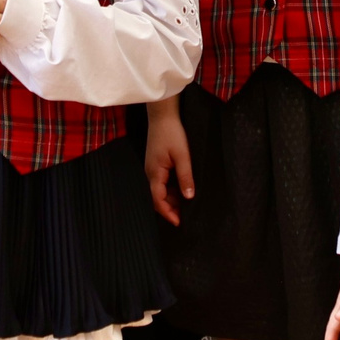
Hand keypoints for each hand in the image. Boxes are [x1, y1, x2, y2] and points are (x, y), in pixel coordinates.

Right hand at [145, 98, 194, 225]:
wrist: (162, 115)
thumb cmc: (171, 133)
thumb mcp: (182, 155)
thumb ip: (185, 176)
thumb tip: (189, 197)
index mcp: (155, 173)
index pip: (158, 200)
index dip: (168, 213)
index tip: (179, 223)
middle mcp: (150, 173)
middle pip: (158, 198)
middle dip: (170, 209)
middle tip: (185, 217)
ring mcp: (152, 169)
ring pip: (160, 191)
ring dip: (171, 200)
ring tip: (186, 206)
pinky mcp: (156, 164)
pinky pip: (162, 183)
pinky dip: (171, 190)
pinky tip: (182, 191)